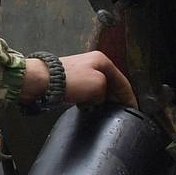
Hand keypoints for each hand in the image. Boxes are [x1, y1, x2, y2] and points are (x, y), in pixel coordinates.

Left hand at [20, 51, 135, 108]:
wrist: (41, 80)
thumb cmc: (71, 81)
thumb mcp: (98, 86)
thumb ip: (106, 94)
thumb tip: (99, 101)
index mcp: (102, 61)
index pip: (122, 81)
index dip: (129, 97)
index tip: (134, 110)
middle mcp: (92, 63)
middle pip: (111, 84)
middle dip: (116, 99)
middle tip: (121, 113)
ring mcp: (80, 72)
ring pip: (98, 89)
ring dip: (102, 101)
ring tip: (106, 113)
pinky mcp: (69, 81)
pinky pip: (85, 92)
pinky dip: (89, 101)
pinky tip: (89, 109)